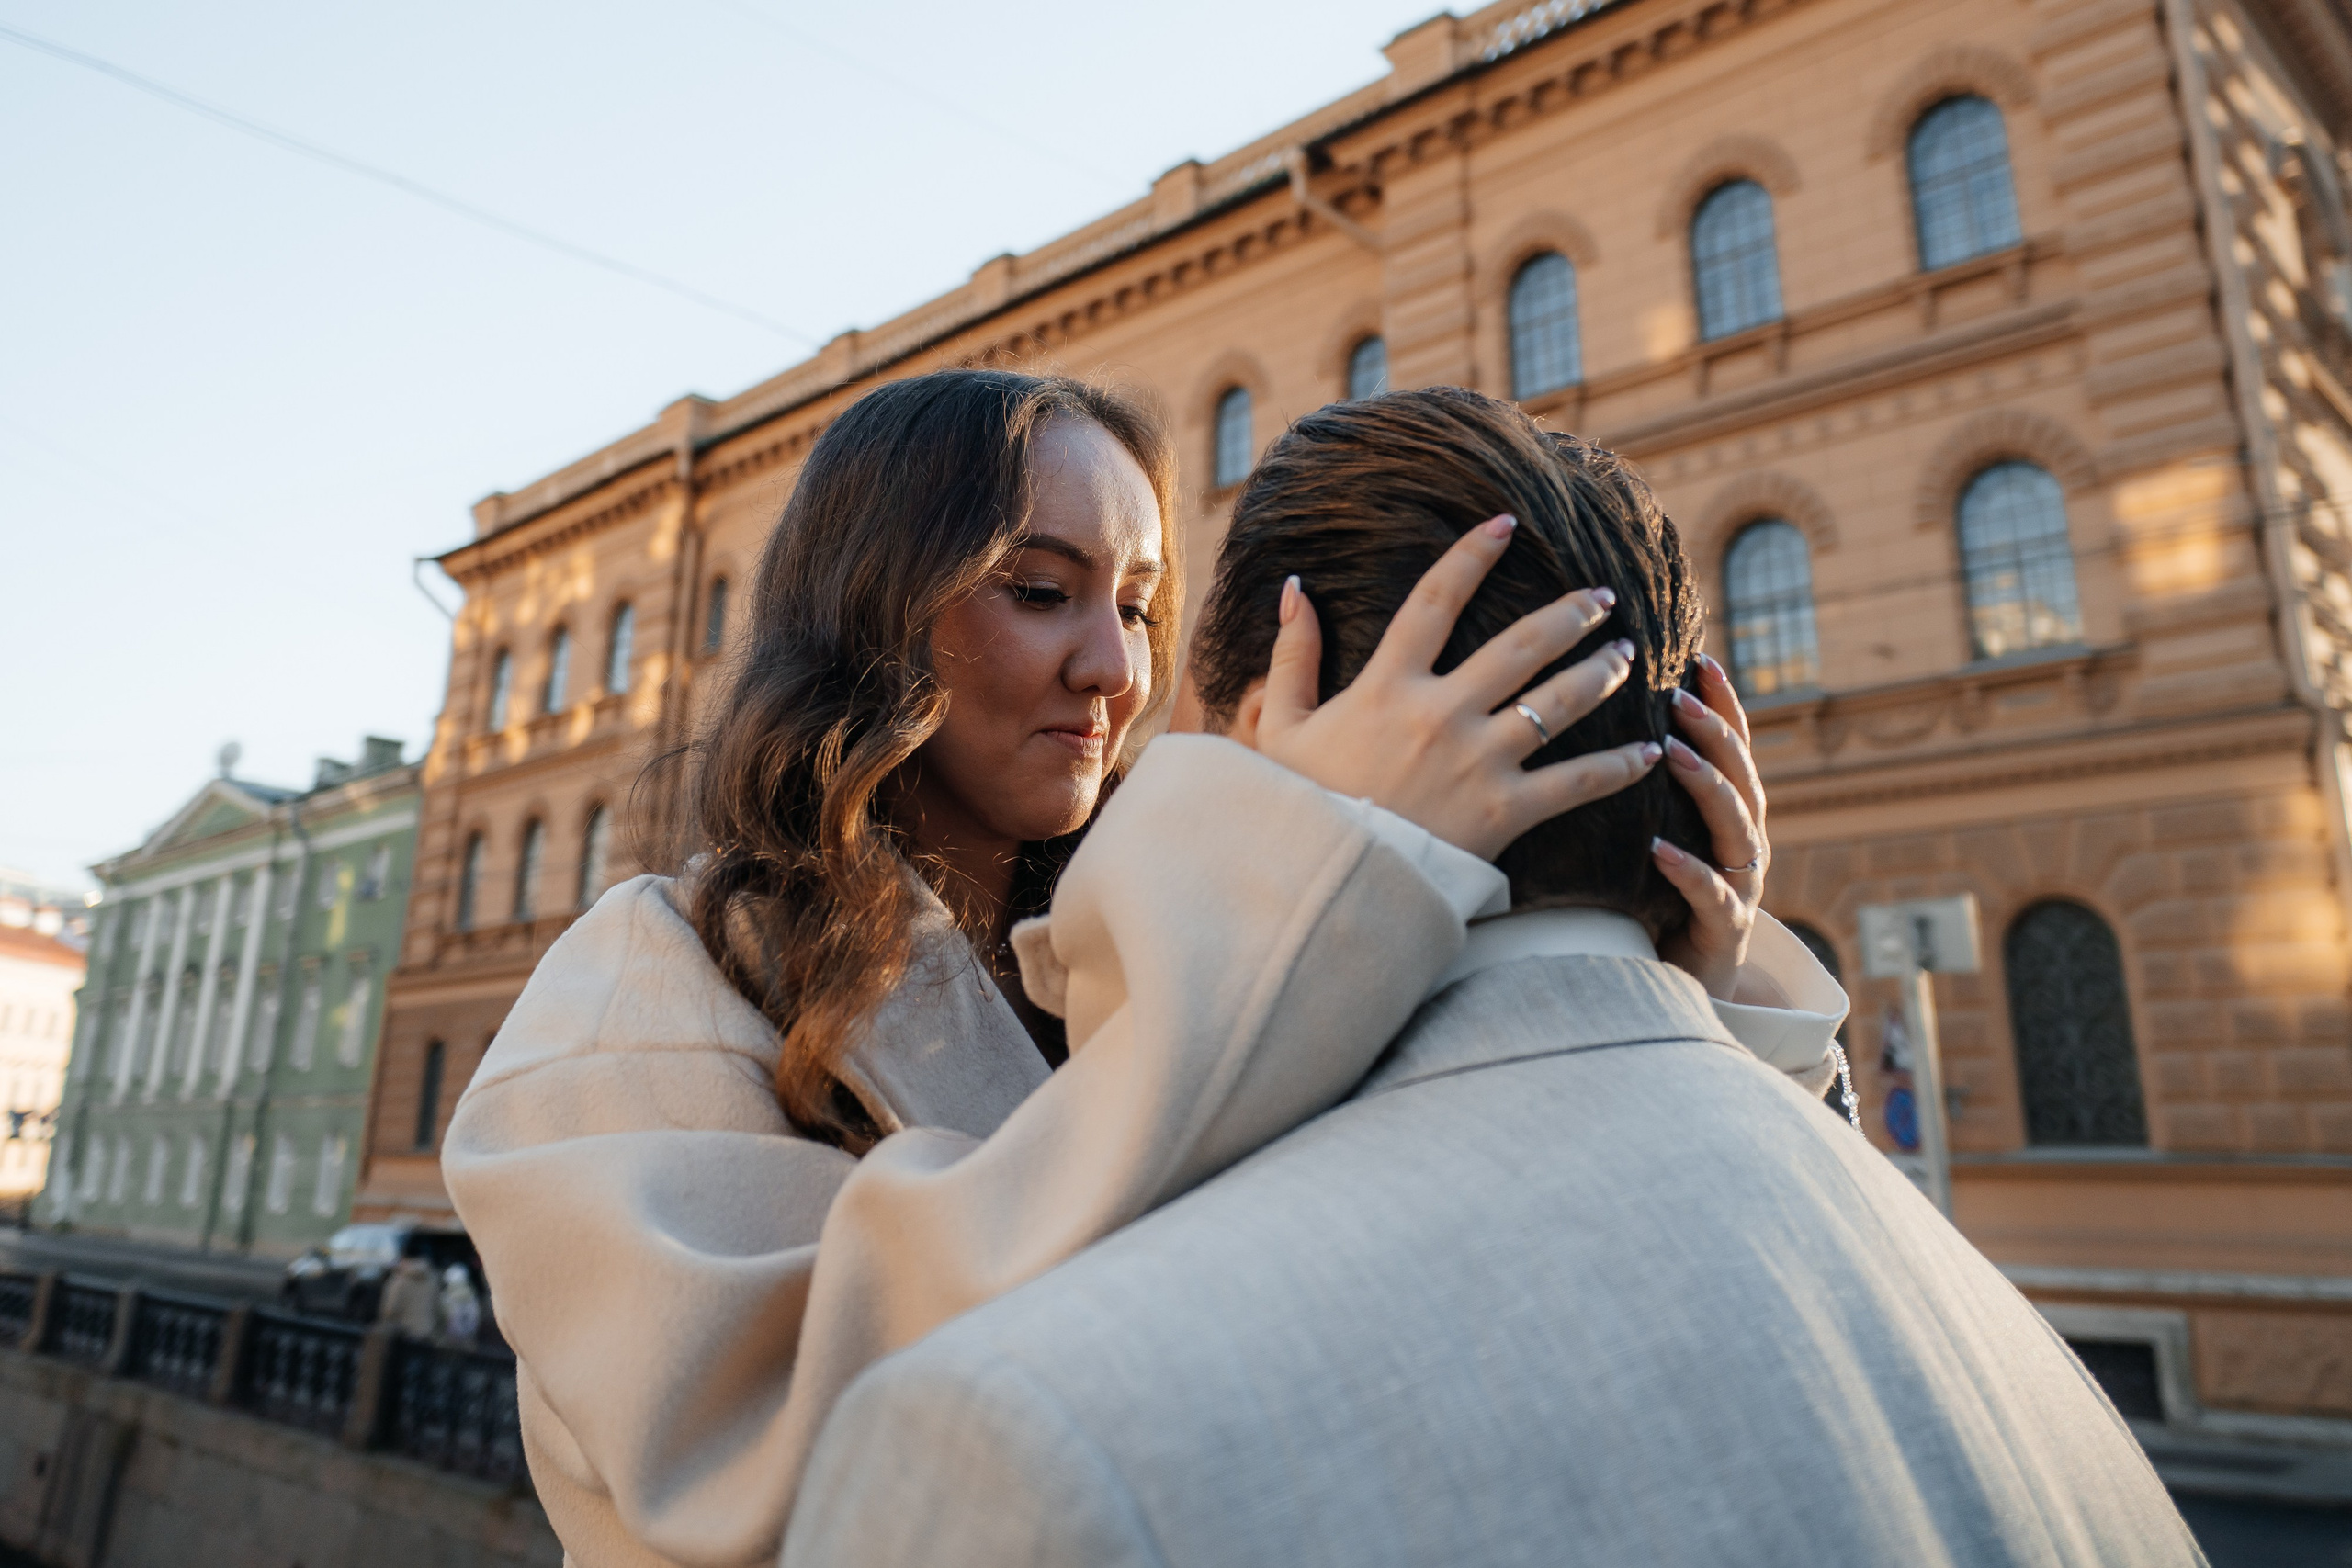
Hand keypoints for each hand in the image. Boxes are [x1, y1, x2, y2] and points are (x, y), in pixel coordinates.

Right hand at [1252, 515, 1663, 860]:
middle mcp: (1441, 712)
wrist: (1323, 884)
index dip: (1472, 554)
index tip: (1506, 523)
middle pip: (1522, 644)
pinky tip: (1649, 750)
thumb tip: (1294, 590)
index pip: (1435, 598)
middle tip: (1602, 598)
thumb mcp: (1280, 727)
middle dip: (1570, 614)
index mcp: (1387, 684)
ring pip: (1559, 701)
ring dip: (1601, 672)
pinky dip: (1619, 766)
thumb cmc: (1300, 807)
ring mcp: (1478, 760)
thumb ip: (1291, 657)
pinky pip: (1576, 782)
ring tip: (1626, 656)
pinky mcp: (1504, 811)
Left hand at [1650, 654, 1768, 998]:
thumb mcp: (1660, 831)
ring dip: (1707, 786)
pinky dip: (1688, 870)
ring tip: (1673, 756)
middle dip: (1715, 731)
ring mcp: (1742, 883)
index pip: (1732, 745)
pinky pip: (1712, 895)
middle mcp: (1743, 840)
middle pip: (1740, 774)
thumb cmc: (1663, 896)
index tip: (1700, 657)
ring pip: (1735, 826)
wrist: (1689, 981)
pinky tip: (1659, 850)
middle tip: (1680, 695)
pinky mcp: (1726, 929)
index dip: (1723, 701)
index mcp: (1730, 812)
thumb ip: (1647, 786)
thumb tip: (1608, 720)